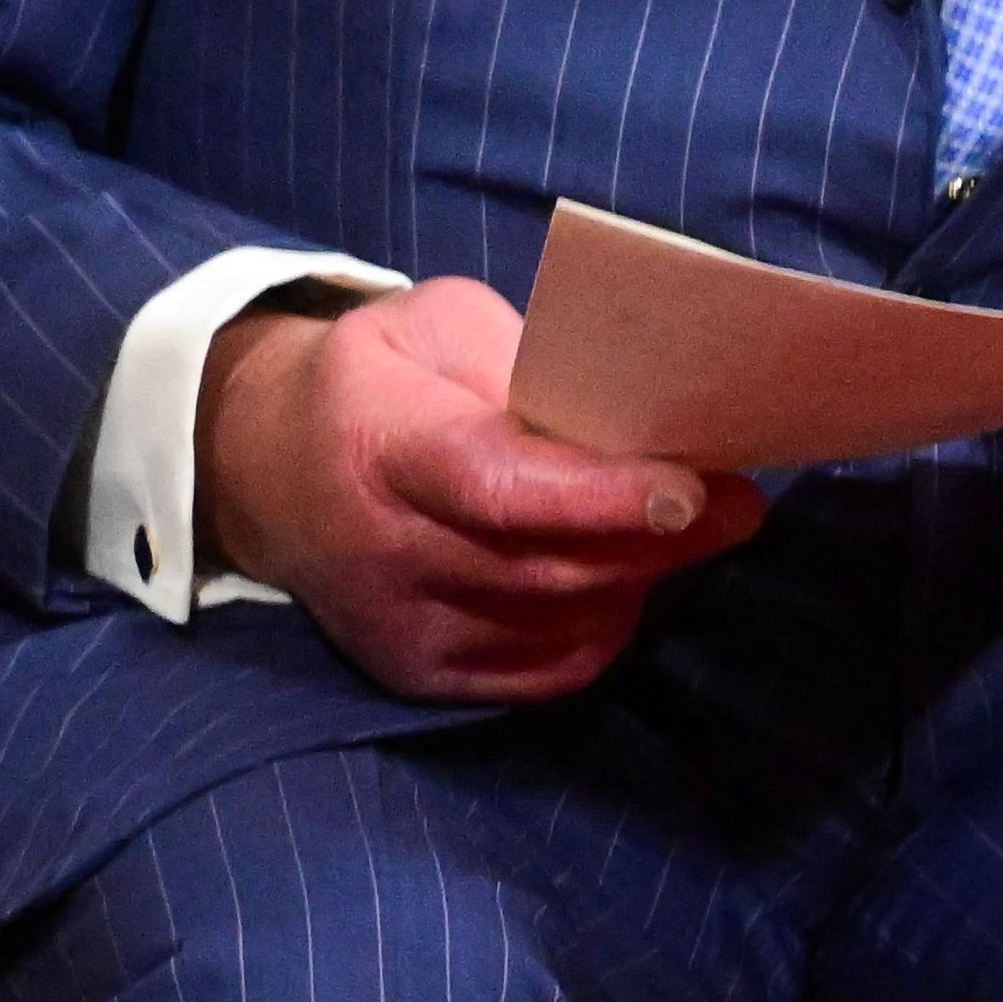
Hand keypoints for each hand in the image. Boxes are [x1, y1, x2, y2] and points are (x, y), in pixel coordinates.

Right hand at [192, 275, 762, 702]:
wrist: (263, 468)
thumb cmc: (376, 380)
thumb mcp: (435, 325)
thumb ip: (523, 363)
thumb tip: (632, 415)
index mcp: (379, 445)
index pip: (498, 487)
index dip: (600, 496)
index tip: (694, 485)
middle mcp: (383, 552)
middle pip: (544, 567)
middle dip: (657, 540)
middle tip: (739, 503)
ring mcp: (401, 627)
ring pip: (557, 621)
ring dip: (639, 579)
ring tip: (686, 529)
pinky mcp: (420, 675)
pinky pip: (544, 668)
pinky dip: (603, 623)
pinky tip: (623, 577)